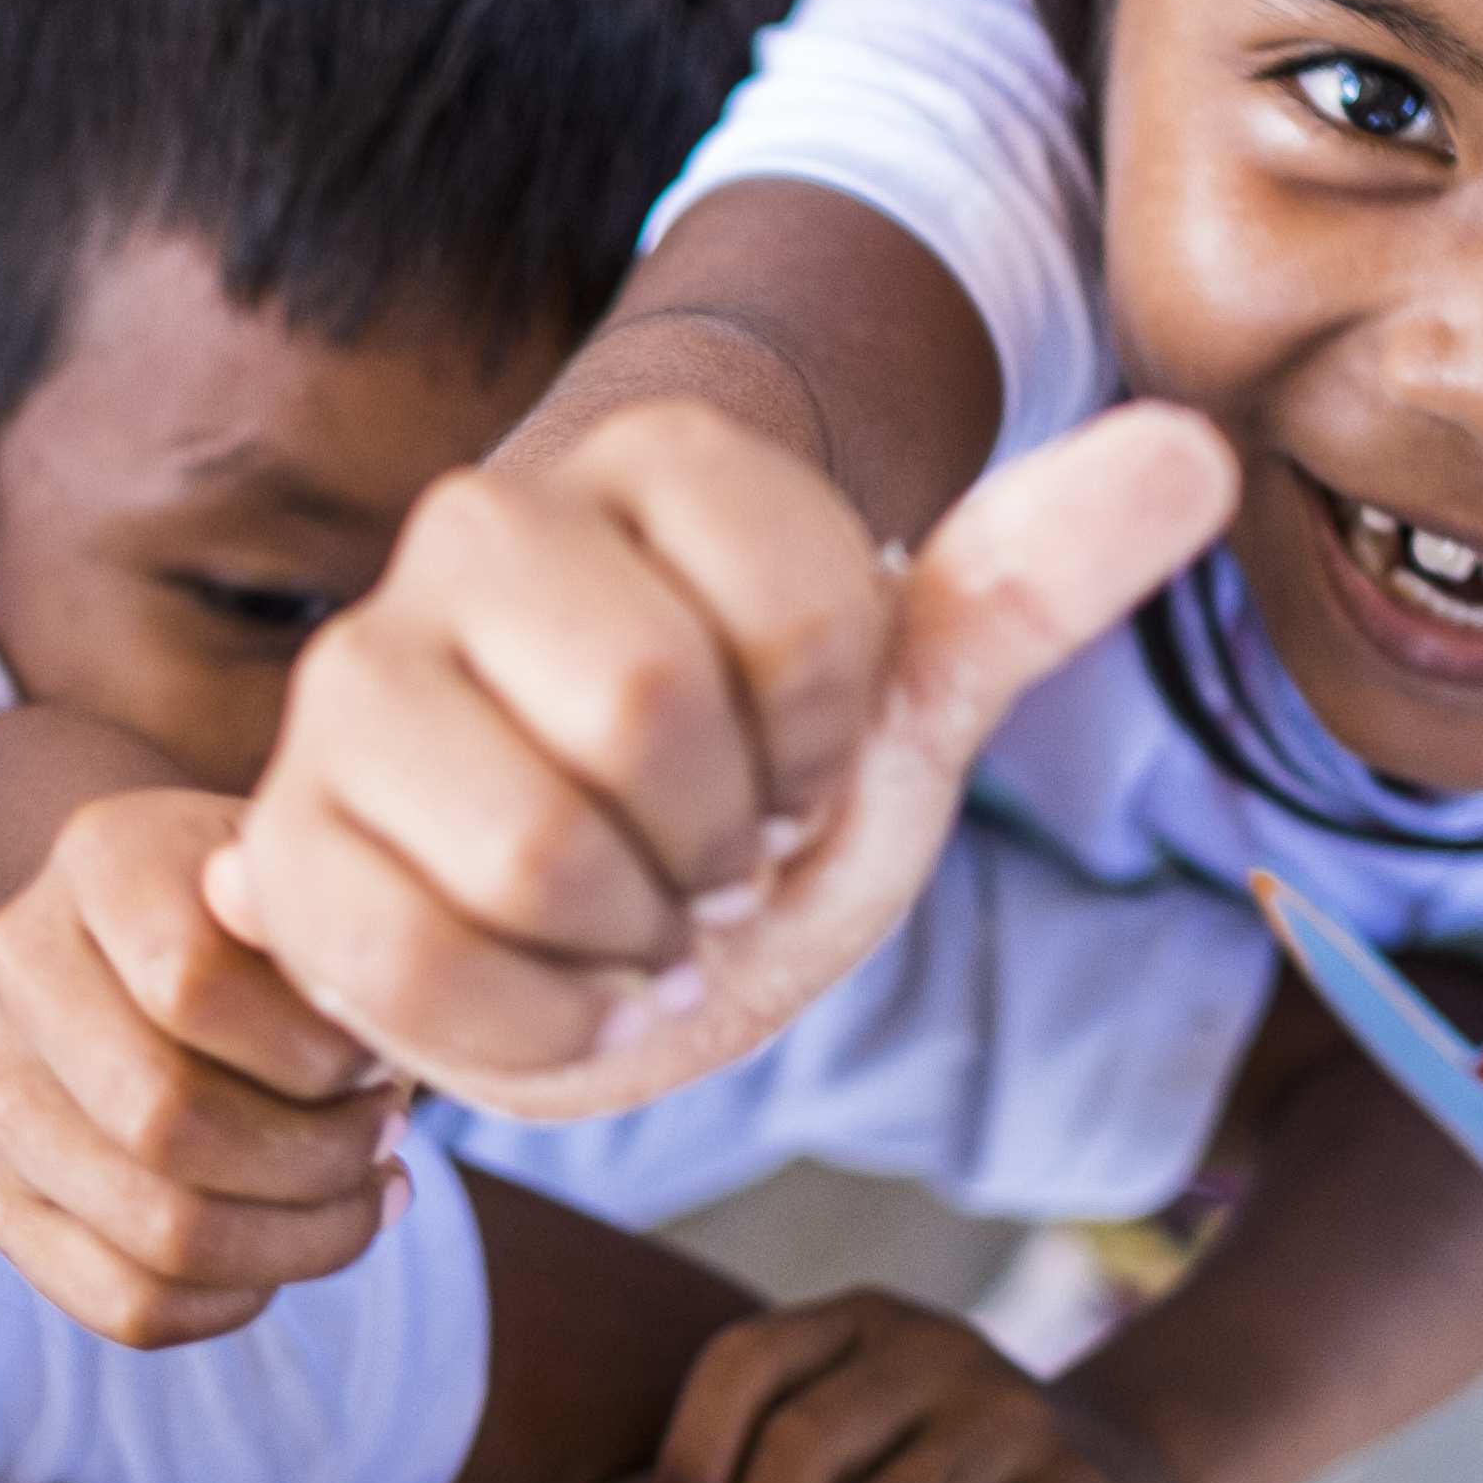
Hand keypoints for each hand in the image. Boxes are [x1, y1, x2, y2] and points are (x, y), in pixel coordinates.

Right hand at [0, 787, 404, 1347]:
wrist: (192, 945)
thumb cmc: (287, 925)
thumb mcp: (323, 893)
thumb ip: (328, 935)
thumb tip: (330, 989)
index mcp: (102, 857)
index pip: (190, 987)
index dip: (315, 1053)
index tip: (381, 1058)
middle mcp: (22, 963)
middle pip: (165, 1122)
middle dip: (317, 1159)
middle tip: (387, 1139)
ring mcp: (0, 1089)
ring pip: (156, 1232)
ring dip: (297, 1240)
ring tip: (363, 1196)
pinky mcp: (6, 1198)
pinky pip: (127, 1304)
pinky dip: (234, 1300)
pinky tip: (289, 1250)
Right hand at [219, 399, 1230, 1122]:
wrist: (585, 906)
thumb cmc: (751, 799)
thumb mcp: (904, 708)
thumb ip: (1035, 579)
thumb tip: (1203, 449)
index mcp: (652, 460)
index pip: (804, 623)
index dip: (831, 746)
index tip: (798, 761)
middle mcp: (472, 529)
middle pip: (655, 724)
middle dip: (722, 853)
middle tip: (706, 859)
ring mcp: (352, 684)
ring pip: (535, 853)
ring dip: (629, 948)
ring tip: (625, 917)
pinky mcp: (278, 843)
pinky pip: (427, 975)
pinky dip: (533, 1033)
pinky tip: (551, 988)